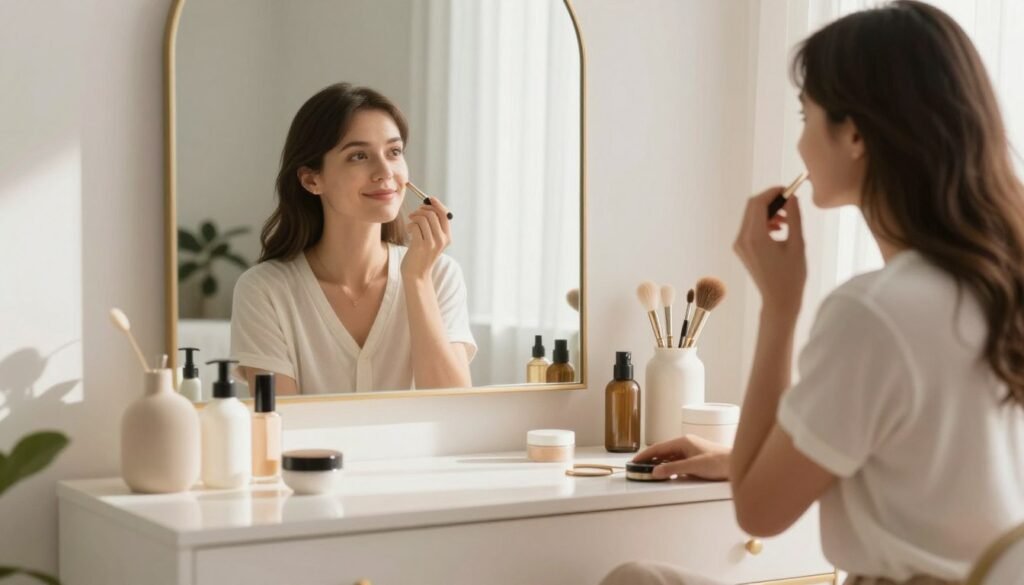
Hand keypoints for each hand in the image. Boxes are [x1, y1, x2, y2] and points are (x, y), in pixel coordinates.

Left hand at [402, 197, 451, 280]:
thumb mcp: (433, 241)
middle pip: (433, 214)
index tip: (428, 199)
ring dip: (414, 217)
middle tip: (414, 214)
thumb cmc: (423, 256)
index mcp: (447, 237)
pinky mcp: (420, 246)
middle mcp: (442, 240)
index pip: (445, 214)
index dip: (436, 204)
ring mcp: (431, 243)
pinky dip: (410, 225)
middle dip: (421, 210)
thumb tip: (430, 205)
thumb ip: (435, 226)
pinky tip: (409, 230)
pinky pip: (415, 226)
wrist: (417, 275)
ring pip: (423, 218)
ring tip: (411, 222)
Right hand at [633, 434, 731, 480]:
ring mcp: (690, 452)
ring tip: (647, 471)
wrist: (737, 465)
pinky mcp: (695, 459)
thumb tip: (655, 472)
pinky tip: (665, 473)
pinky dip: (667, 467)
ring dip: (658, 464)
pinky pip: (676, 462)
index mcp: (683, 441)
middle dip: (649, 459)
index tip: (635, 461)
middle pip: (662, 452)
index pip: (658, 448)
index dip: (645, 455)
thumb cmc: (720, 462)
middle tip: (637, 468)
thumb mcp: (694, 466)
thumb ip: (673, 469)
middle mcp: (685, 445)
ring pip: (669, 457)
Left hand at [733, 188, 806, 317]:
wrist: (779, 300)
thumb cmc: (792, 276)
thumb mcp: (797, 244)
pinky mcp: (741, 249)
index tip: (789, 189)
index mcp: (755, 238)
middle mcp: (742, 240)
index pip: (758, 203)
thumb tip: (792, 197)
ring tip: (788, 220)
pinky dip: (764, 222)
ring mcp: (739, 245)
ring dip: (768, 212)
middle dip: (771, 200)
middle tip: (790, 201)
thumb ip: (794, 218)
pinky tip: (780, 229)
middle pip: (752, 206)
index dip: (773, 192)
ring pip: (751, 216)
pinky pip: (750, 227)